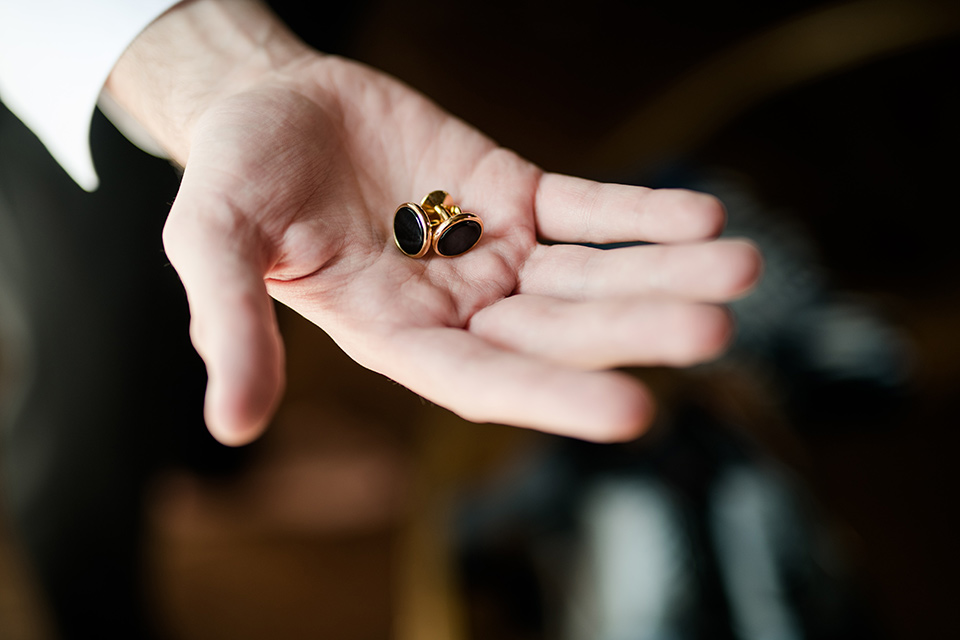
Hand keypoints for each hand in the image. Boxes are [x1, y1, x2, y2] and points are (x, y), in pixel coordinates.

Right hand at [107, 0, 760, 445]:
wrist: (272, 104)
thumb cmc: (236, 178)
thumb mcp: (213, 244)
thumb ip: (231, 326)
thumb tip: (229, 428)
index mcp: (396, 337)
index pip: (484, 381)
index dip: (552, 397)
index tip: (633, 411)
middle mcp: (458, 308)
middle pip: (558, 329)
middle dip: (634, 329)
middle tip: (714, 329)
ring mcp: (495, 252)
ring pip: (590, 273)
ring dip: (662, 272)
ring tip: (740, 268)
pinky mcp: (516, 194)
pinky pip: (586, 208)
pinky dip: (639, 214)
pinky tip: (701, 217)